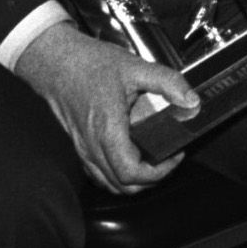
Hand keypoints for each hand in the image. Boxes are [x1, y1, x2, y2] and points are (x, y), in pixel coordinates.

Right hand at [15, 23, 193, 191]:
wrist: (55, 61)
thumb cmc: (89, 64)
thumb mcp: (136, 67)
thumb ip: (168, 83)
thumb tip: (191, 100)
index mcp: (108, 130)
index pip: (131, 173)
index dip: (158, 172)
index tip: (174, 155)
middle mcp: (92, 146)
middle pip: (123, 185)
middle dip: (151, 179)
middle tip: (168, 158)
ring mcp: (83, 148)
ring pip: (109, 183)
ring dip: (134, 180)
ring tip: (153, 159)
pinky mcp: (79, 145)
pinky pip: (98, 172)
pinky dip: (116, 174)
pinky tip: (130, 156)